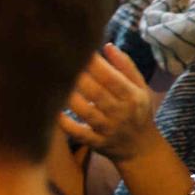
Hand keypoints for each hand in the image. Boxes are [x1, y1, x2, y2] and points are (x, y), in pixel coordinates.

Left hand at [59, 44, 163, 162]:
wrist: (142, 148)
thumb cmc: (137, 111)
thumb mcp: (140, 89)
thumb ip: (126, 67)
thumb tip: (107, 46)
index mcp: (132, 96)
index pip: (112, 78)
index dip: (94, 64)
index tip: (77, 50)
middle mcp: (122, 113)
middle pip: (97, 94)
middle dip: (79, 78)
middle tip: (58, 64)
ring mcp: (109, 130)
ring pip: (88, 113)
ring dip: (71, 99)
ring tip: (53, 84)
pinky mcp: (98, 143)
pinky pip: (80, 135)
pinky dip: (67, 126)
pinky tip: (54, 113)